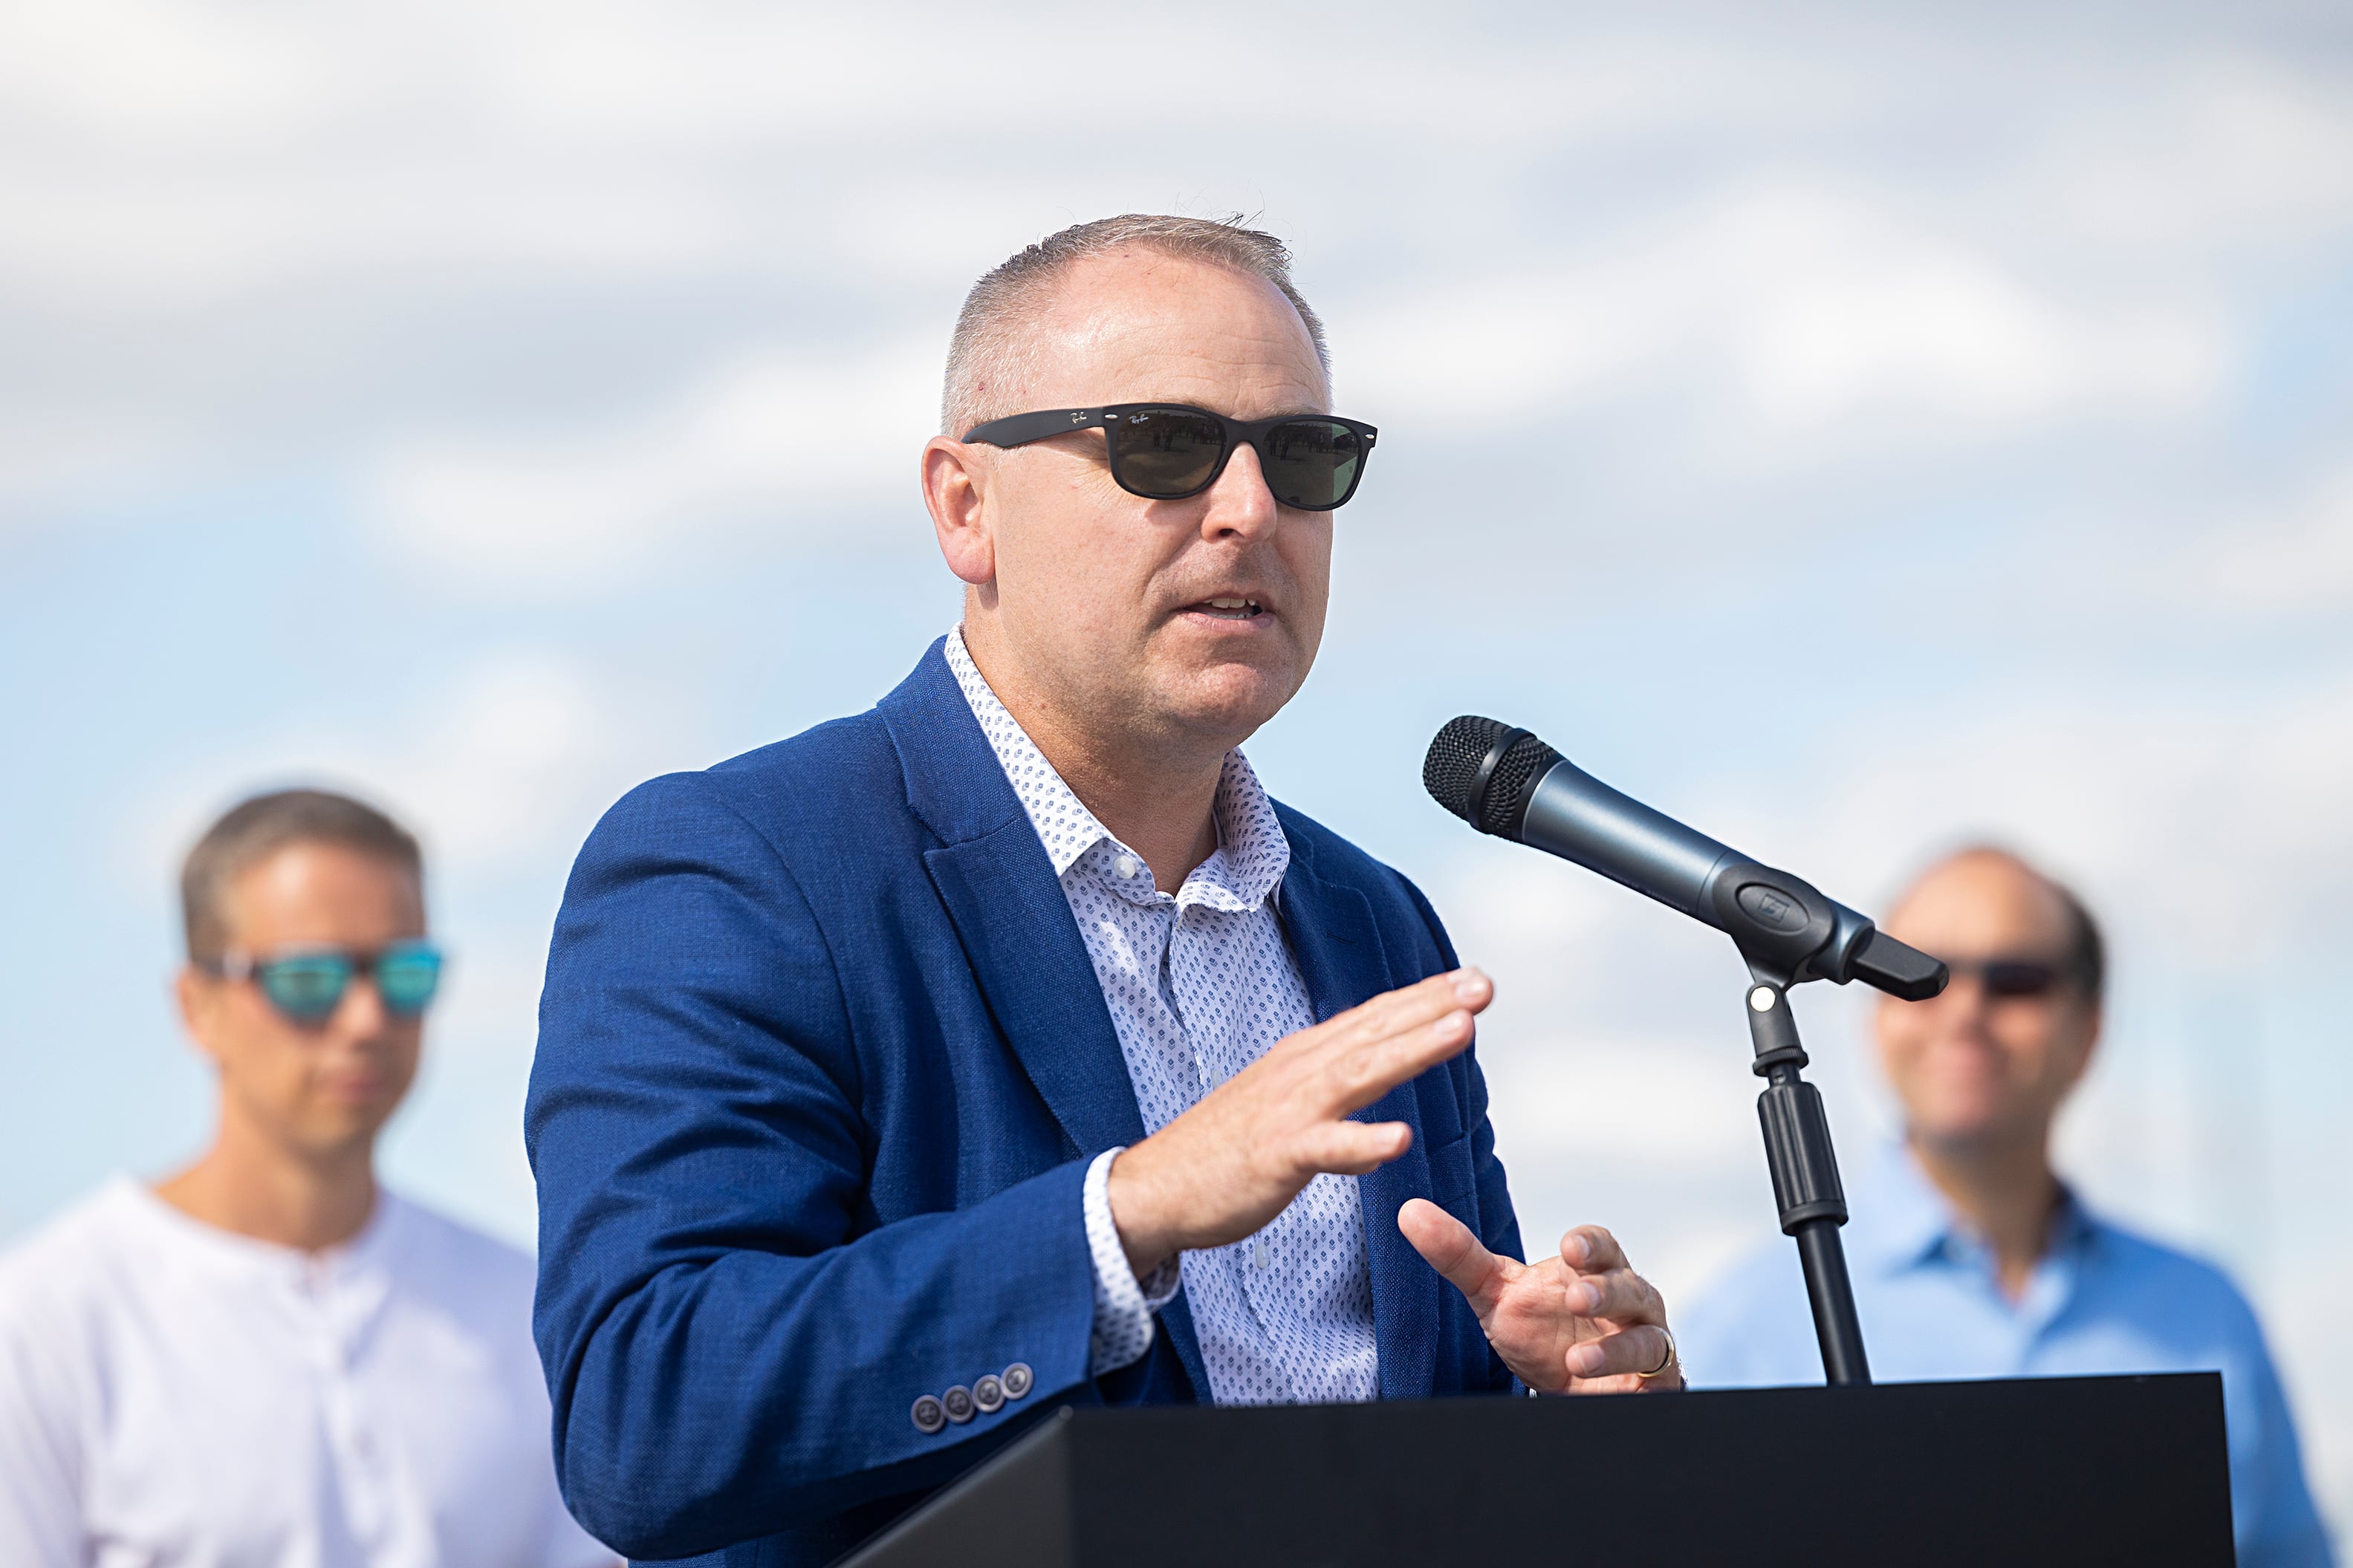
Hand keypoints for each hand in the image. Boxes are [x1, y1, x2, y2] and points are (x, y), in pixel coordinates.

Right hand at [1107, 968, 1493, 1277]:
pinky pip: (1325, 1148)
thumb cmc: (1222, 1151)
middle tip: (1484, 985)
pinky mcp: (1277, 1154)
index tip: (1472, 980)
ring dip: (1411, 1050)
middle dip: (1432, 1006)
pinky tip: (1399, 1140)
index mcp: (1304, 1059)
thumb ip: (1332, 1103)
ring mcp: (1288, 1110)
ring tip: (1461, 1031)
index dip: (1424, 998)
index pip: (1374, 1018)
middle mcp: (1300, 1072)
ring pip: (1359, 1073)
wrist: (1156, 1187)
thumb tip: (1378, 1120)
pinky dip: (1362, 1142)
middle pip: (1375, 1031)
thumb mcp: (1283, 1109)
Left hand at [1399, 1205, 1681, 1393]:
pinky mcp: (1653, 1381)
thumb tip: (1409, 1211)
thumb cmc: (1540, 1330)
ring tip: (1576, 1361)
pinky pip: (1658, 1376)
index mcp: (1592, 1270)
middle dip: (1605, 1291)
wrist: (1567, 1390)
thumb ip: (1458, 1255)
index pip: (1600, 1246)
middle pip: (1629, 1286)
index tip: (1569, 1249)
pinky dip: (1635, 1379)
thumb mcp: (1494, 1294)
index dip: (1590, 1245)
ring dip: (1616, 1348)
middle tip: (1577, 1298)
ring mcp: (1644, 1341)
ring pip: (1648, 1336)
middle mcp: (1627, 1301)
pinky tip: (1605, 1385)